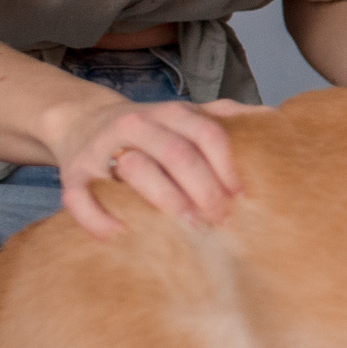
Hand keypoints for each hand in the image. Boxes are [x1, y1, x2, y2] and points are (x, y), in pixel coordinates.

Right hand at [44, 96, 267, 239]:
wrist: (81, 121)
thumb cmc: (148, 128)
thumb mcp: (185, 116)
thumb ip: (225, 117)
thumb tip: (274, 119)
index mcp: (170, 114)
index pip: (208, 134)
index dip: (228, 166)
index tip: (244, 197)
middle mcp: (137, 125)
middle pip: (178, 155)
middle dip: (205, 190)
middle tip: (222, 221)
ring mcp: (103, 150)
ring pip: (136, 171)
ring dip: (166, 202)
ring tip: (191, 230)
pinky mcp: (72, 174)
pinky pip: (82, 198)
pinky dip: (100, 219)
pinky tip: (123, 234)